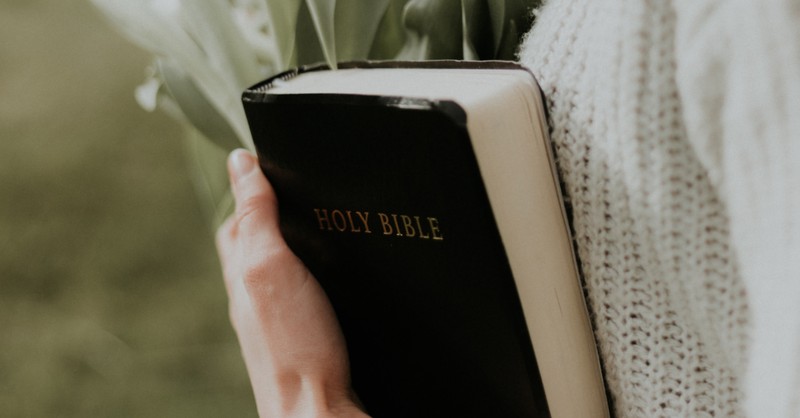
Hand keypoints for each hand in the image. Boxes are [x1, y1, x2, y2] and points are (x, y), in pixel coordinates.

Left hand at [216, 149, 367, 417]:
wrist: (317, 408)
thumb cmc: (293, 345)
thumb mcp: (270, 266)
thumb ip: (256, 216)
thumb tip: (241, 163)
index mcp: (244, 271)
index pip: (237, 219)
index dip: (249, 188)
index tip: (265, 157)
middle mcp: (258, 293)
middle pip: (256, 240)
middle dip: (268, 210)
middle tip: (289, 183)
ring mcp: (282, 316)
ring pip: (281, 266)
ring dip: (293, 240)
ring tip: (315, 219)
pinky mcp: (309, 332)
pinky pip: (304, 290)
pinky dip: (314, 271)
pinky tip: (334, 273)